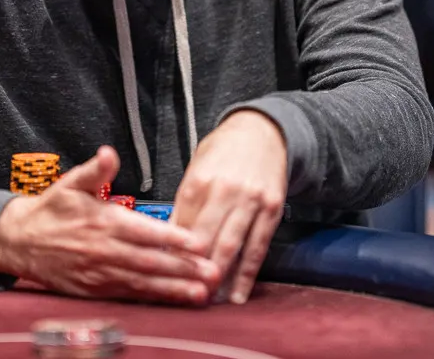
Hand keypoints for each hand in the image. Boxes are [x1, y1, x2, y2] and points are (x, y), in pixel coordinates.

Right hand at [0, 146, 218, 304]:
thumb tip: (109, 152)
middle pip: (150, 262)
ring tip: (201, 293)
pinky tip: (174, 301)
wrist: (21, 241)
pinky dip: (153, 300)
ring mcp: (100, 274)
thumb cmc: (51, 210)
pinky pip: (130, 296)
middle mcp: (104, 251)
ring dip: (174, 289)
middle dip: (184, 269)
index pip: (145, 232)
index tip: (199, 242)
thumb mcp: (71, 183)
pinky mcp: (96, 290)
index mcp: (103, 222)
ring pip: (143, 283)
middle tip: (213, 272)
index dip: (173, 239)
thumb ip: (95, 169)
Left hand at [170, 110, 287, 304]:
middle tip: (183, 298)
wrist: (262, 131)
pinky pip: (258, 246)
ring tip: (208, 302)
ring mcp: (250, 200)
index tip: (162, 276)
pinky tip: (237, 294)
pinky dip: (247, 274)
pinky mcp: (271, 208)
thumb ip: (185, 202)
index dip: (171, 253)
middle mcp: (224, 191)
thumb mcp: (197, 168)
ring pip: (231, 246)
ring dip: (218, 278)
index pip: (181, 225)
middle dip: (193, 271)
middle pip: (205, 239)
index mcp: (199, 181)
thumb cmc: (223, 151)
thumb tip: (169, 239)